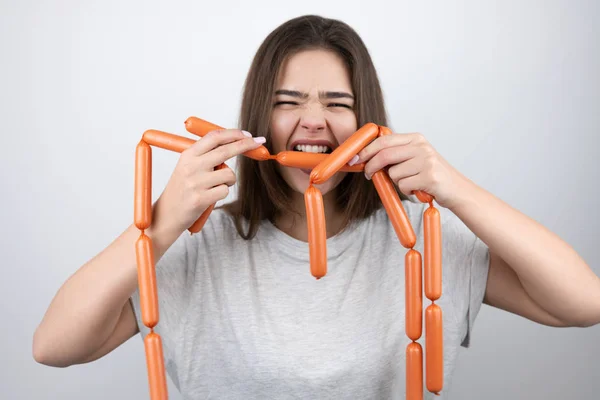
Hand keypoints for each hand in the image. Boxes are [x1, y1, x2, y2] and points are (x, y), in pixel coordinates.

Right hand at [154, 129, 264, 233]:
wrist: (166, 215)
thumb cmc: (181, 190)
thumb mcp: (188, 167)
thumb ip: (207, 156)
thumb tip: (234, 144)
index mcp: (188, 155)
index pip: (213, 137)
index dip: (233, 133)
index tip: (248, 134)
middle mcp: (191, 166)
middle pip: (225, 150)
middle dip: (246, 145)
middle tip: (259, 142)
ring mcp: (195, 182)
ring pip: (229, 174)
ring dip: (229, 181)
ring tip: (214, 187)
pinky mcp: (200, 198)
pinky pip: (225, 191)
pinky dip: (222, 194)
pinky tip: (209, 198)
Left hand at [353, 132, 469, 208]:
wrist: (458, 190)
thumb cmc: (432, 176)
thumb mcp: (415, 158)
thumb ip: (396, 154)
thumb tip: (366, 157)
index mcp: (416, 139)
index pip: (384, 141)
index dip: (366, 150)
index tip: (355, 159)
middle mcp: (421, 147)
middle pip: (385, 154)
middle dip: (371, 166)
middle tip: (368, 175)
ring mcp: (426, 161)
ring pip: (393, 173)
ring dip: (398, 183)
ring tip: (412, 183)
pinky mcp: (429, 176)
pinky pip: (403, 185)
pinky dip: (407, 191)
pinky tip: (419, 189)